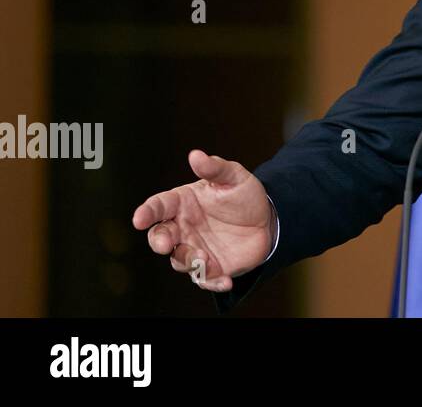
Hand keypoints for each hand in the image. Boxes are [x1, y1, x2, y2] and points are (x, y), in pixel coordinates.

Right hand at [131, 149, 273, 291]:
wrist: (267, 220)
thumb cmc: (244, 196)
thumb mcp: (234, 177)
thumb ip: (215, 168)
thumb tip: (196, 154)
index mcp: (183, 203)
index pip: (158, 206)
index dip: (147, 212)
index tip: (140, 218)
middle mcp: (183, 227)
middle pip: (160, 236)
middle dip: (159, 241)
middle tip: (167, 243)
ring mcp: (195, 248)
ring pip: (179, 259)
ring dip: (188, 260)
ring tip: (205, 258)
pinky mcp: (210, 267)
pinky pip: (204, 279)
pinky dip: (211, 281)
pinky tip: (225, 280)